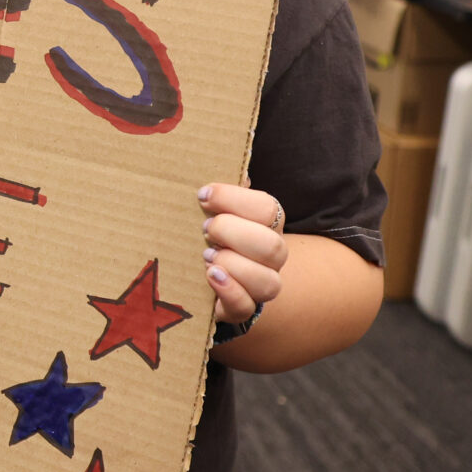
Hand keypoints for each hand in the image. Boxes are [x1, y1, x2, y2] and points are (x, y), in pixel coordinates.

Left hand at [199, 183, 285, 324]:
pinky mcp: (240, 308)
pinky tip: (210, 276)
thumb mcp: (212, 207)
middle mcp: (271, 256)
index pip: (268, 208)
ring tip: (206, 256)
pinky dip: (229, 290)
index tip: (202, 195)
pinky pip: (245, 306)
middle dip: (233, 233)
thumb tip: (224, 163)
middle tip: (205, 229)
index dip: (234, 199)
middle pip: (272, 245)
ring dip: (234, 264)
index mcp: (266, 224)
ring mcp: (259, 285)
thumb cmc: (208, 232)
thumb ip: (221, 189)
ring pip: (268, 281)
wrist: (199, 275)